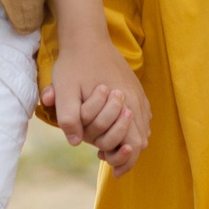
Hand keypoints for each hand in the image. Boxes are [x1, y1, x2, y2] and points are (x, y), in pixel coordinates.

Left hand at [46, 35, 148, 173]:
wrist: (86, 36)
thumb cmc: (74, 64)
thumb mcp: (64, 90)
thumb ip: (69, 117)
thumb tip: (75, 142)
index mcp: (123, 104)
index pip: (134, 145)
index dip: (125, 162)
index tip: (114, 172)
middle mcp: (136, 101)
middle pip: (142, 140)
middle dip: (127, 155)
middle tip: (108, 159)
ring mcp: (138, 93)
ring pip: (144, 128)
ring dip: (130, 140)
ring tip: (111, 147)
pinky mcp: (136, 86)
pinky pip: (143, 114)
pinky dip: (133, 126)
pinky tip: (118, 127)